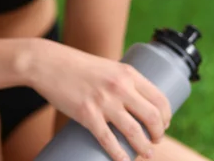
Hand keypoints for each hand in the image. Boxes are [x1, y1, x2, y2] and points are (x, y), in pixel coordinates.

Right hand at [28, 40, 171, 160]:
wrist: (47, 63)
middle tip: (154, 141)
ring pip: (134, 132)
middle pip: (152, 117)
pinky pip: (108, 140)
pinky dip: (120, 156)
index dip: (166, 116)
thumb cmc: (76, 65)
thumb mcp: (105, 67)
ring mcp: (103, 101)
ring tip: (146, 154)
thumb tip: (133, 102)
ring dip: (144, 148)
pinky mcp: (87, 114)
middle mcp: (119, 86)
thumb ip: (119, 81)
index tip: (164, 124)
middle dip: (158, 134)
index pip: (159, 97)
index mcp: (126, 73)